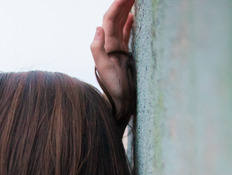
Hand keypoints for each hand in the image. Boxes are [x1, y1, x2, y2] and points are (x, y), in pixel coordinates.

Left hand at [91, 0, 135, 125]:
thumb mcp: (104, 70)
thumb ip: (98, 50)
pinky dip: (130, 23)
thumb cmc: (113, 90)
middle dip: (123, 3)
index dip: (118, 4)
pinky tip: (134, 17)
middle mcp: (111, 46)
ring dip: (127, 10)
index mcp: (106, 46)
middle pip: (116, 18)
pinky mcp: (125, 56)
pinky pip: (127, 34)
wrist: (119, 106)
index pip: (110, 19)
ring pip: (122, 24)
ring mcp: (118, 50)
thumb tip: (97, 28)